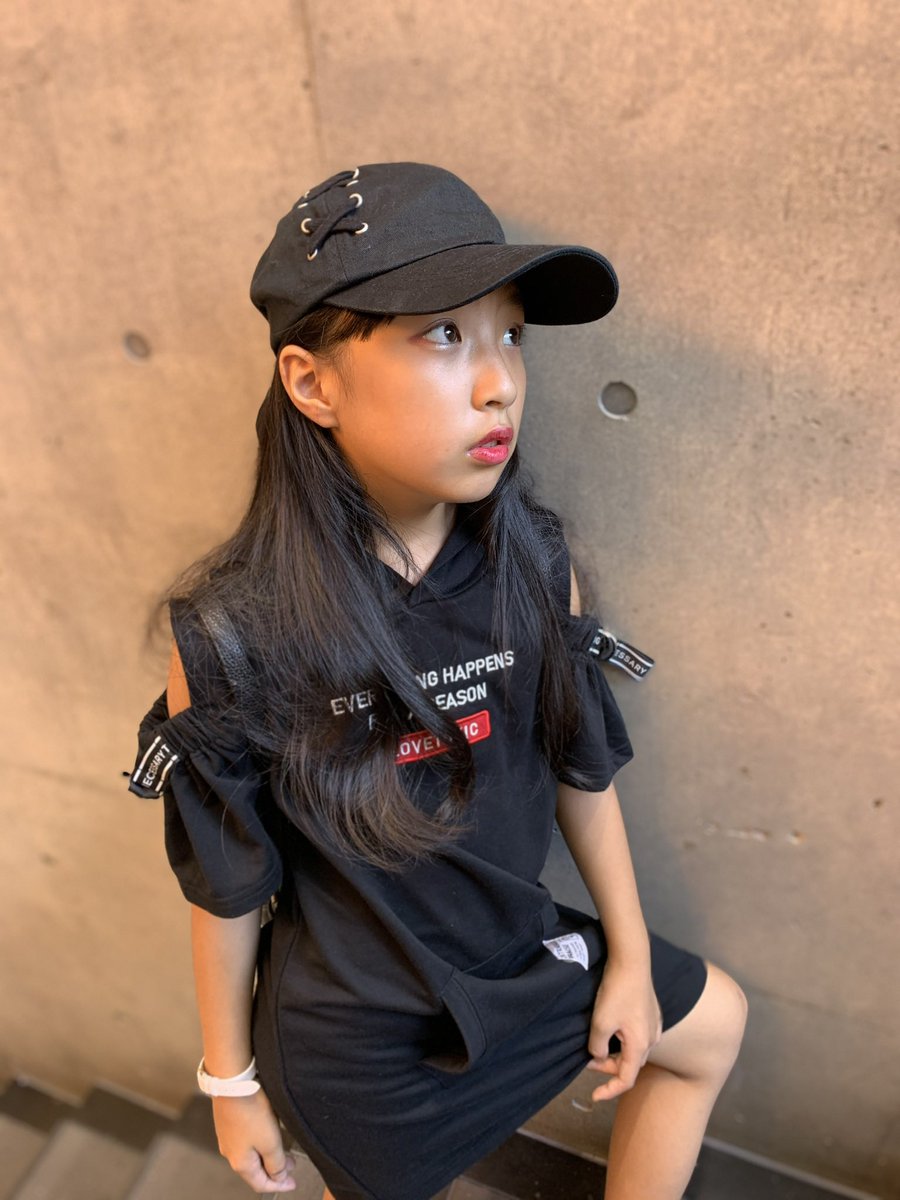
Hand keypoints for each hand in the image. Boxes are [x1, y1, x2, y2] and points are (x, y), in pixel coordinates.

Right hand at [212, 1089, 296, 1191]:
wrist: (233, 1082)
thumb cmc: (251, 1111)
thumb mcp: (270, 1142)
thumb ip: (276, 1163)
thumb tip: (279, 1178)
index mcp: (240, 1163)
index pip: (260, 1184)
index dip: (279, 1185)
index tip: (293, 1183)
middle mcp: (230, 1153)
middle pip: (255, 1171)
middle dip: (274, 1171)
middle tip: (292, 1166)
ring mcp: (227, 1138)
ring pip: (251, 1155)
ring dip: (268, 1157)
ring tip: (284, 1151)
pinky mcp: (229, 1123)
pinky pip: (246, 1142)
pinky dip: (259, 1145)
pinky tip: (268, 1135)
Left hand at [586, 959, 661, 1101]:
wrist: (632, 961)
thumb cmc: (617, 992)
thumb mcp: (600, 1023)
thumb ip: (598, 1047)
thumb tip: (599, 1057)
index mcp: (640, 1045)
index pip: (626, 1079)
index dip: (610, 1091)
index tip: (594, 1096)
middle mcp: (652, 1039)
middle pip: (630, 1065)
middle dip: (609, 1068)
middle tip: (588, 1060)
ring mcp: (654, 1026)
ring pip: (634, 1050)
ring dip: (616, 1054)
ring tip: (597, 1047)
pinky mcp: (652, 1014)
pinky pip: (638, 1037)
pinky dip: (623, 1042)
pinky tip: (612, 1032)